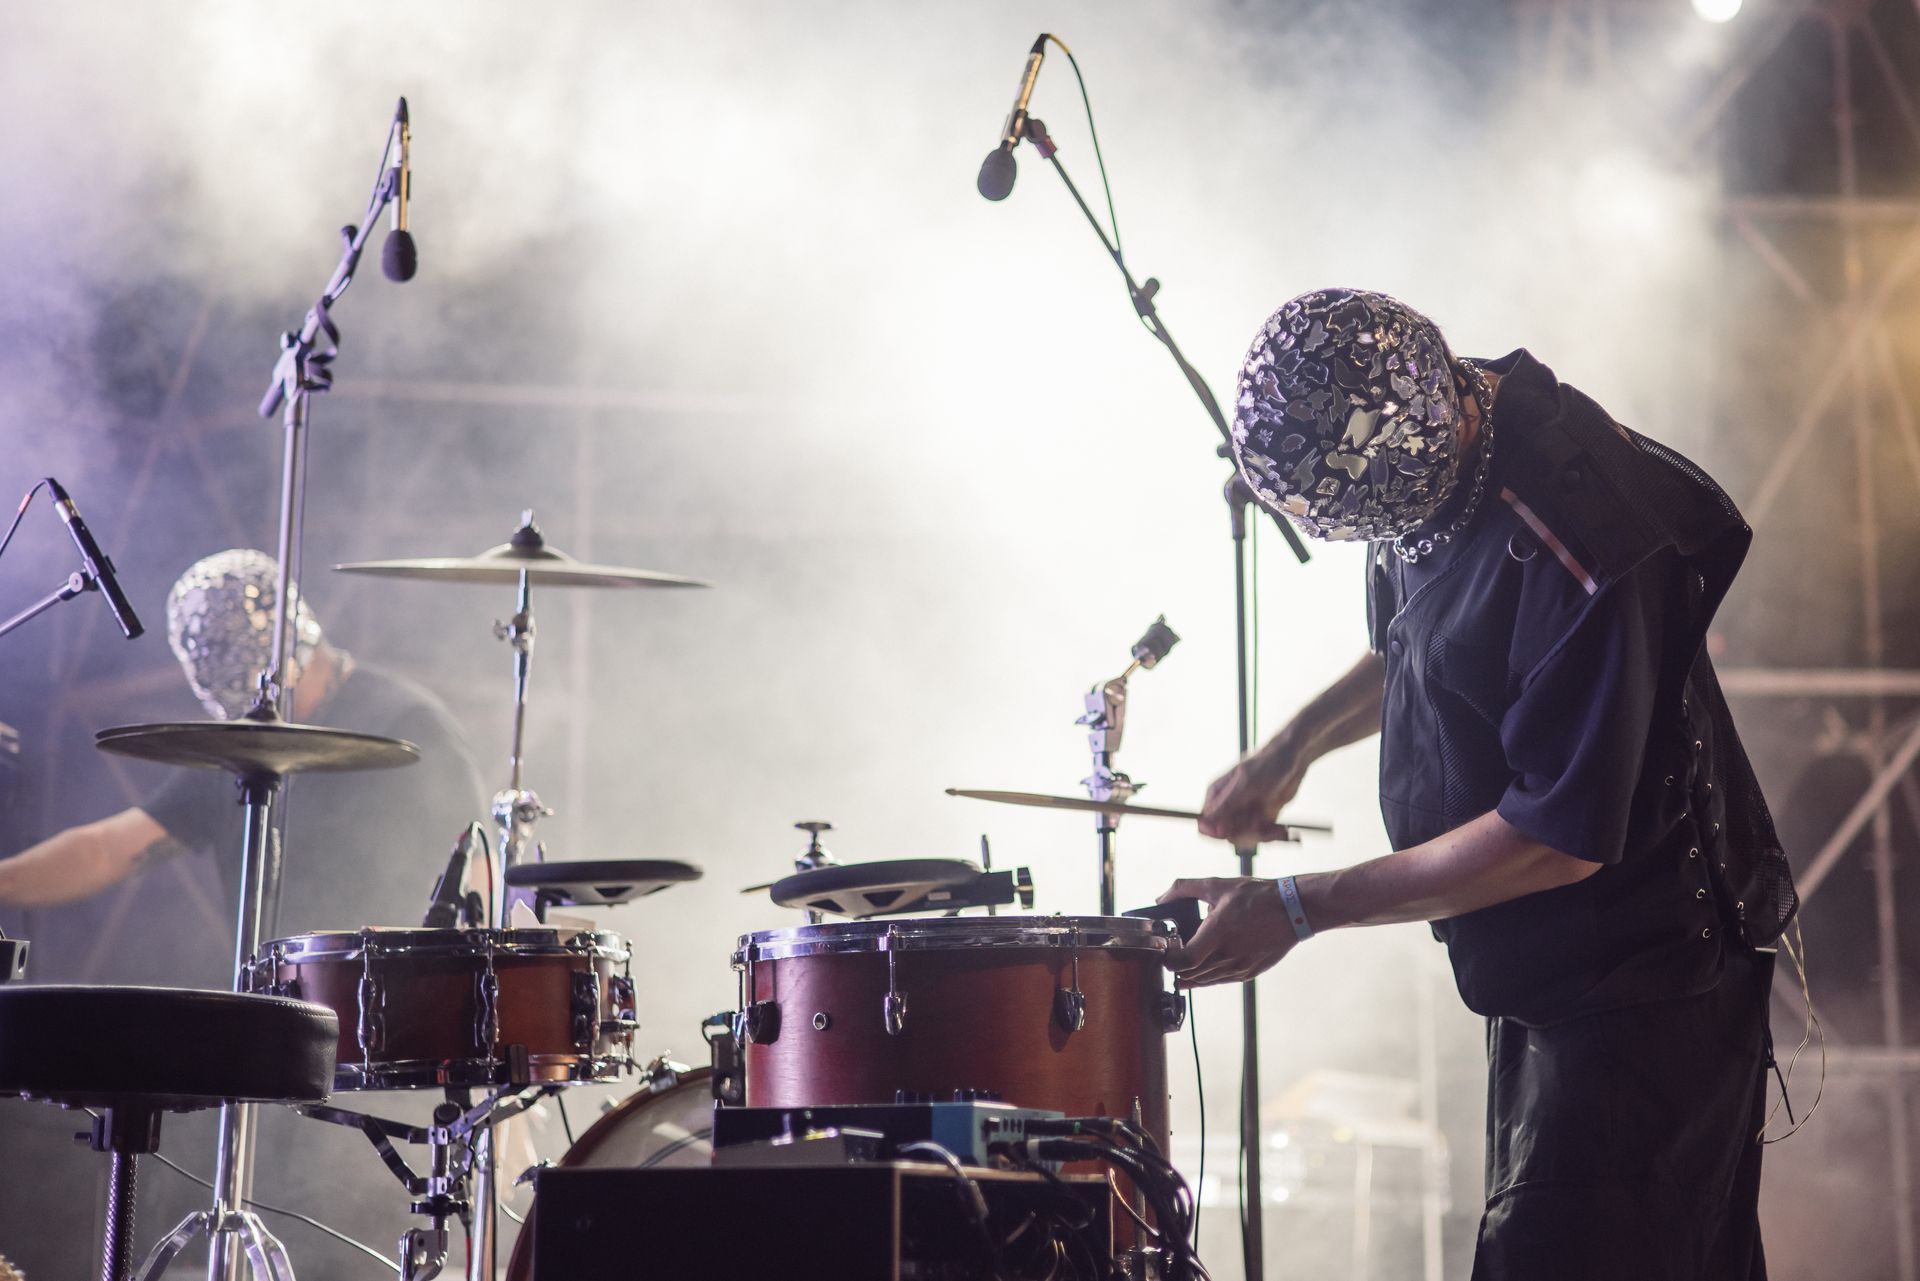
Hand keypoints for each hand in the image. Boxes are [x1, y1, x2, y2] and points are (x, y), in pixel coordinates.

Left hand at [1158, 877, 1296, 986]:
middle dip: (1177, 966)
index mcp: (1217, 933)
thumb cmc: (1256, 896)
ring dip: (1190, 974)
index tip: (1165, 952)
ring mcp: (1239, 967)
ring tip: (1182, 963)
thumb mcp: (1216, 885)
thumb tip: (1161, 898)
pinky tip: (1201, 969)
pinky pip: (1220, 981)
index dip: (1170, 960)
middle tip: (1170, 955)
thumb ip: (1184, 888)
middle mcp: (1227, 954)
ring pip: (1204, 980)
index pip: (1184, 961)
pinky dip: (1207, 977)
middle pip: (1191, 973)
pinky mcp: (1249, 972)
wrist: (1293, 910)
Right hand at [1198, 737, 1306, 844]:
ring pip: (1244, 838)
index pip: (1205, 824)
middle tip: (1260, 824)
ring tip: (1273, 825)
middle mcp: (1228, 807)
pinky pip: (1260, 836)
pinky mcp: (1259, 819)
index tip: (1234, 831)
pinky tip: (1278, 828)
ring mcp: (1244, 814)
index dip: (1217, 833)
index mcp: (1216, 796)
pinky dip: (1270, 835)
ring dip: (1260, 835)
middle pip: (1226, 835)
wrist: (1292, 760)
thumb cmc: (1266, 765)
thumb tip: (1205, 823)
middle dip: (1244, 833)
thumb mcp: (1244, 785)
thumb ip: (1225, 805)